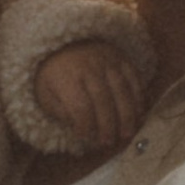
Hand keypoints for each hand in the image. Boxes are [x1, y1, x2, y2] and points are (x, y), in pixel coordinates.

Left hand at [34, 39, 146, 154]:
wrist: (65, 42)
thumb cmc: (55, 74)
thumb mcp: (46, 92)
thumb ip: (60, 111)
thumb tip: (78, 126)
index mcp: (66, 76)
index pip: (79, 105)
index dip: (84, 124)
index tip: (83, 137)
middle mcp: (89, 67)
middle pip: (102, 99)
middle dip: (107, 124)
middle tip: (109, 142)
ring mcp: (108, 61)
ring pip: (121, 90)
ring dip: (127, 114)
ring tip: (127, 133)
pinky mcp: (121, 57)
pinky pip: (134, 78)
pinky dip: (139, 97)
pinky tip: (139, 114)